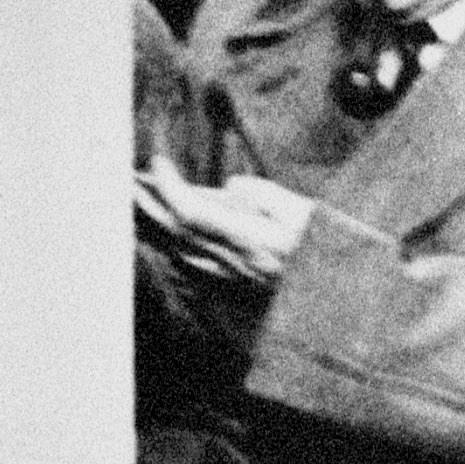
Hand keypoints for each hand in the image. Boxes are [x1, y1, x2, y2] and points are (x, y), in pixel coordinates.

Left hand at [133, 157, 311, 287]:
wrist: (338, 300)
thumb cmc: (323, 250)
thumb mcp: (301, 213)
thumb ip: (263, 195)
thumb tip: (232, 187)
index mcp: (246, 240)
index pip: (192, 212)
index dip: (170, 187)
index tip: (157, 163)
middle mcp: (230, 262)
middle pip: (175, 231)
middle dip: (148, 203)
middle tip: (127, 179)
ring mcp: (227, 278)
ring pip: (176, 250)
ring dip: (152, 225)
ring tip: (133, 201)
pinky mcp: (230, 287)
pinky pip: (187, 266)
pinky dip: (168, 246)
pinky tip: (157, 235)